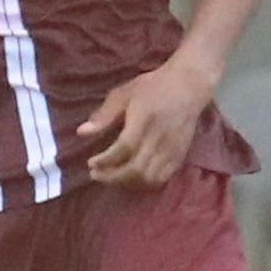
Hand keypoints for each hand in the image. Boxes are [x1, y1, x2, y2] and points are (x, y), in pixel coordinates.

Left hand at [76, 58, 214, 189]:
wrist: (189, 86)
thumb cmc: (153, 87)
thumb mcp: (124, 93)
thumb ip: (104, 114)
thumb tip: (81, 132)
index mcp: (145, 119)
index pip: (125, 148)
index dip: (106, 160)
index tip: (91, 163)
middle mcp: (160, 137)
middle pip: (136, 169)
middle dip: (112, 177)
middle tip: (96, 174)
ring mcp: (172, 149)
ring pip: (149, 178)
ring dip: (127, 183)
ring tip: (111, 177)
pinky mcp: (180, 156)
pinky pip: (162, 179)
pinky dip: (144, 184)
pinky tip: (131, 178)